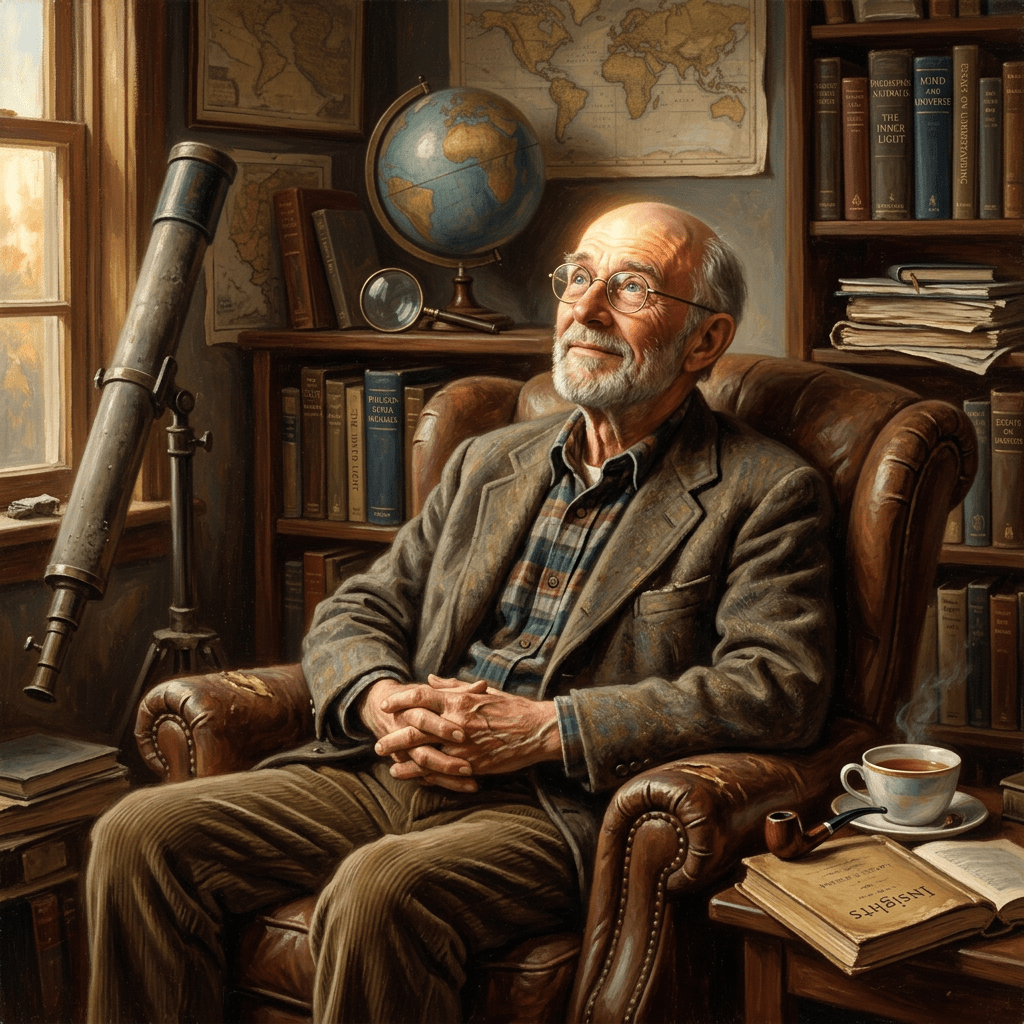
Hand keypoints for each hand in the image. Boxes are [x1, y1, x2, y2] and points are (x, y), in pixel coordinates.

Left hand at [376, 674, 561, 786]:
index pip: (420, 697)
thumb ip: (453, 687)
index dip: (400, 700)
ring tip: (390, 764)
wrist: (537, 730)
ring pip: (425, 754)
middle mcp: (457, 723)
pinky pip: (443, 772)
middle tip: (378, 742)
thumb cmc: (511, 707)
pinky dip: (425, 775)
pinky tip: (413, 777)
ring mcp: (464, 746)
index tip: (386, 705)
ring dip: (405, 760)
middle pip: (415, 729)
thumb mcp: (482, 691)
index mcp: (459, 701)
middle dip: (394, 736)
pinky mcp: (472, 765)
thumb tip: (430, 679)